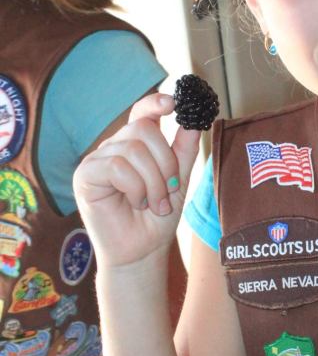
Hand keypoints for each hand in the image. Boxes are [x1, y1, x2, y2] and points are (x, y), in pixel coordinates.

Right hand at [73, 93, 199, 269]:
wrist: (142, 252)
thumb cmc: (156, 219)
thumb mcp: (178, 181)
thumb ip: (183, 150)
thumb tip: (194, 118)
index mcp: (135, 145)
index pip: (142, 113)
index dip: (155, 103)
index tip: (173, 103)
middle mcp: (114, 148)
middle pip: (144, 130)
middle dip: (165, 162)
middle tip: (170, 190)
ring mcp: (97, 160)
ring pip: (133, 149)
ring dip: (153, 181)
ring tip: (154, 204)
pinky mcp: (85, 176)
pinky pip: (116, 166)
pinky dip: (135, 187)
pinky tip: (135, 203)